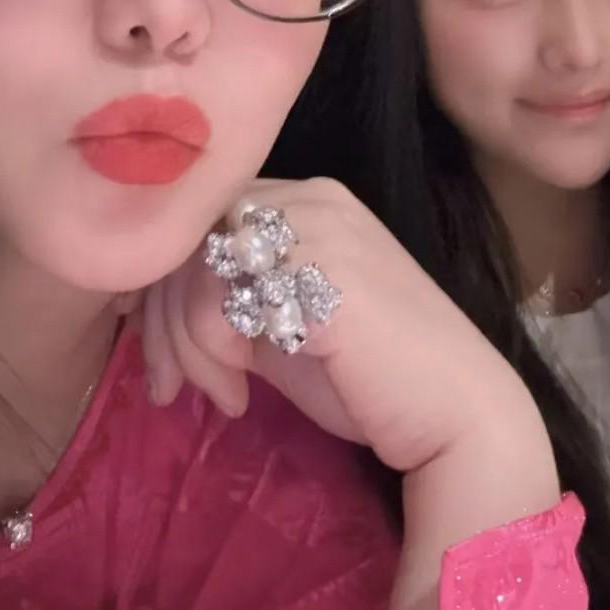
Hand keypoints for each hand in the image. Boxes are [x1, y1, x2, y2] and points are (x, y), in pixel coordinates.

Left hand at [141, 176, 547, 475]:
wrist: (457, 413)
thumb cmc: (375, 377)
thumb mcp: (285, 324)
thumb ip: (233, 298)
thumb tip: (156, 307)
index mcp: (307, 199)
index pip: (203, 217)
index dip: (162, 280)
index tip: (153, 346)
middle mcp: (312, 196)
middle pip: (189, 234)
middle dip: (160, 317)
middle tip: (164, 385)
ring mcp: (319, 226)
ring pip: (194, 266)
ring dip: (184, 343)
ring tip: (215, 394)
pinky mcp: (321, 267)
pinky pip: (217, 300)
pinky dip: (208, 354)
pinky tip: (237, 396)